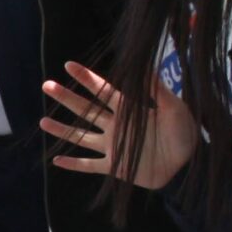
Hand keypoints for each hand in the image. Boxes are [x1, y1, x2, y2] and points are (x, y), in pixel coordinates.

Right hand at [39, 60, 195, 188]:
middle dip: (67, 98)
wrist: (188, 164)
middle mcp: (116, 125)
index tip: (69, 65)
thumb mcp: (174, 108)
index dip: (86, 78)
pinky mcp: (115, 166)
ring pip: (82, 137)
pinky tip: (56, 161)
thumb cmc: (185, 132)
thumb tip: (145, 65)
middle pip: (86, 110)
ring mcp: (113, 146)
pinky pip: (90, 165)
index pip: (103, 91)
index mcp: (129, 109)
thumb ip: (157, 90)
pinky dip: (74, 164)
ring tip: (43, 122)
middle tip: (47, 85)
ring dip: (63, 130)